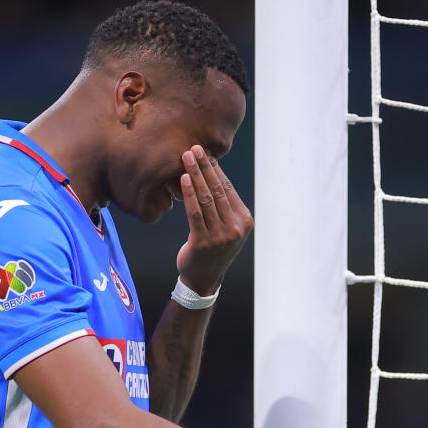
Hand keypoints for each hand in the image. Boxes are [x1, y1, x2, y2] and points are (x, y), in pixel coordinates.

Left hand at [176, 145, 252, 294]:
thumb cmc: (213, 249)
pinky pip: (195, 212)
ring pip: (206, 198)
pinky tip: (182, 179)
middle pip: (218, 190)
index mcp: (244, 221)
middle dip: (205, 166)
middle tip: (194, 148)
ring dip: (195, 175)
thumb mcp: (226, 227)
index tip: (205, 152)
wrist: (204, 279)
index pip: (228, 189)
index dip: (215, 169)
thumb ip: (224, 206)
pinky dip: (188, 194)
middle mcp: (236, 228)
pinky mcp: (204, 242)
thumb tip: (211, 172)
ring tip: (186, 158)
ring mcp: (221, 236)